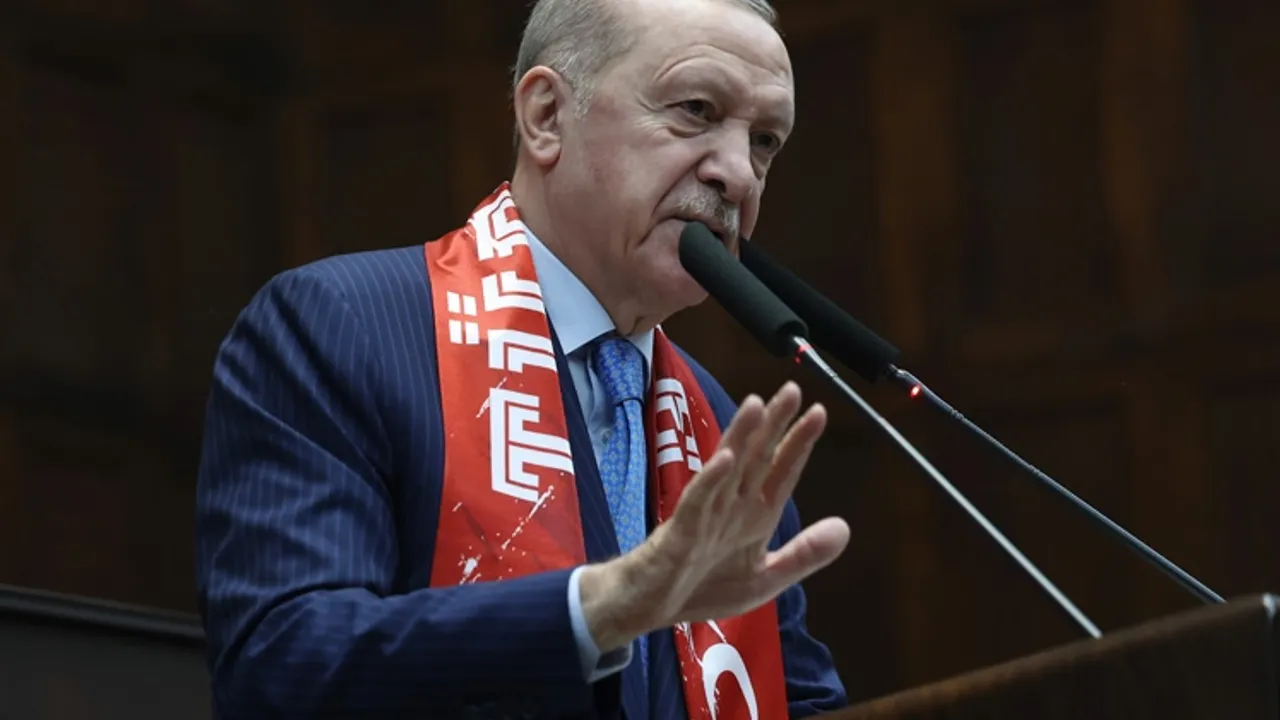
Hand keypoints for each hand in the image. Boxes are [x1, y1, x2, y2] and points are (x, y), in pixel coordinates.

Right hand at [580, 381, 850, 650]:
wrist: (648, 607)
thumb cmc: (701, 588)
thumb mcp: (764, 577)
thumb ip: (804, 554)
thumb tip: (845, 527)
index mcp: (755, 515)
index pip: (781, 471)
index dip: (799, 443)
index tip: (819, 412)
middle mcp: (732, 505)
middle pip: (756, 457)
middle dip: (774, 424)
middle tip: (791, 389)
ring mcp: (706, 513)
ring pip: (727, 468)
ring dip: (741, 437)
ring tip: (756, 405)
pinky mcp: (682, 530)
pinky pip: (698, 501)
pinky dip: (712, 480)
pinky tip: (726, 460)